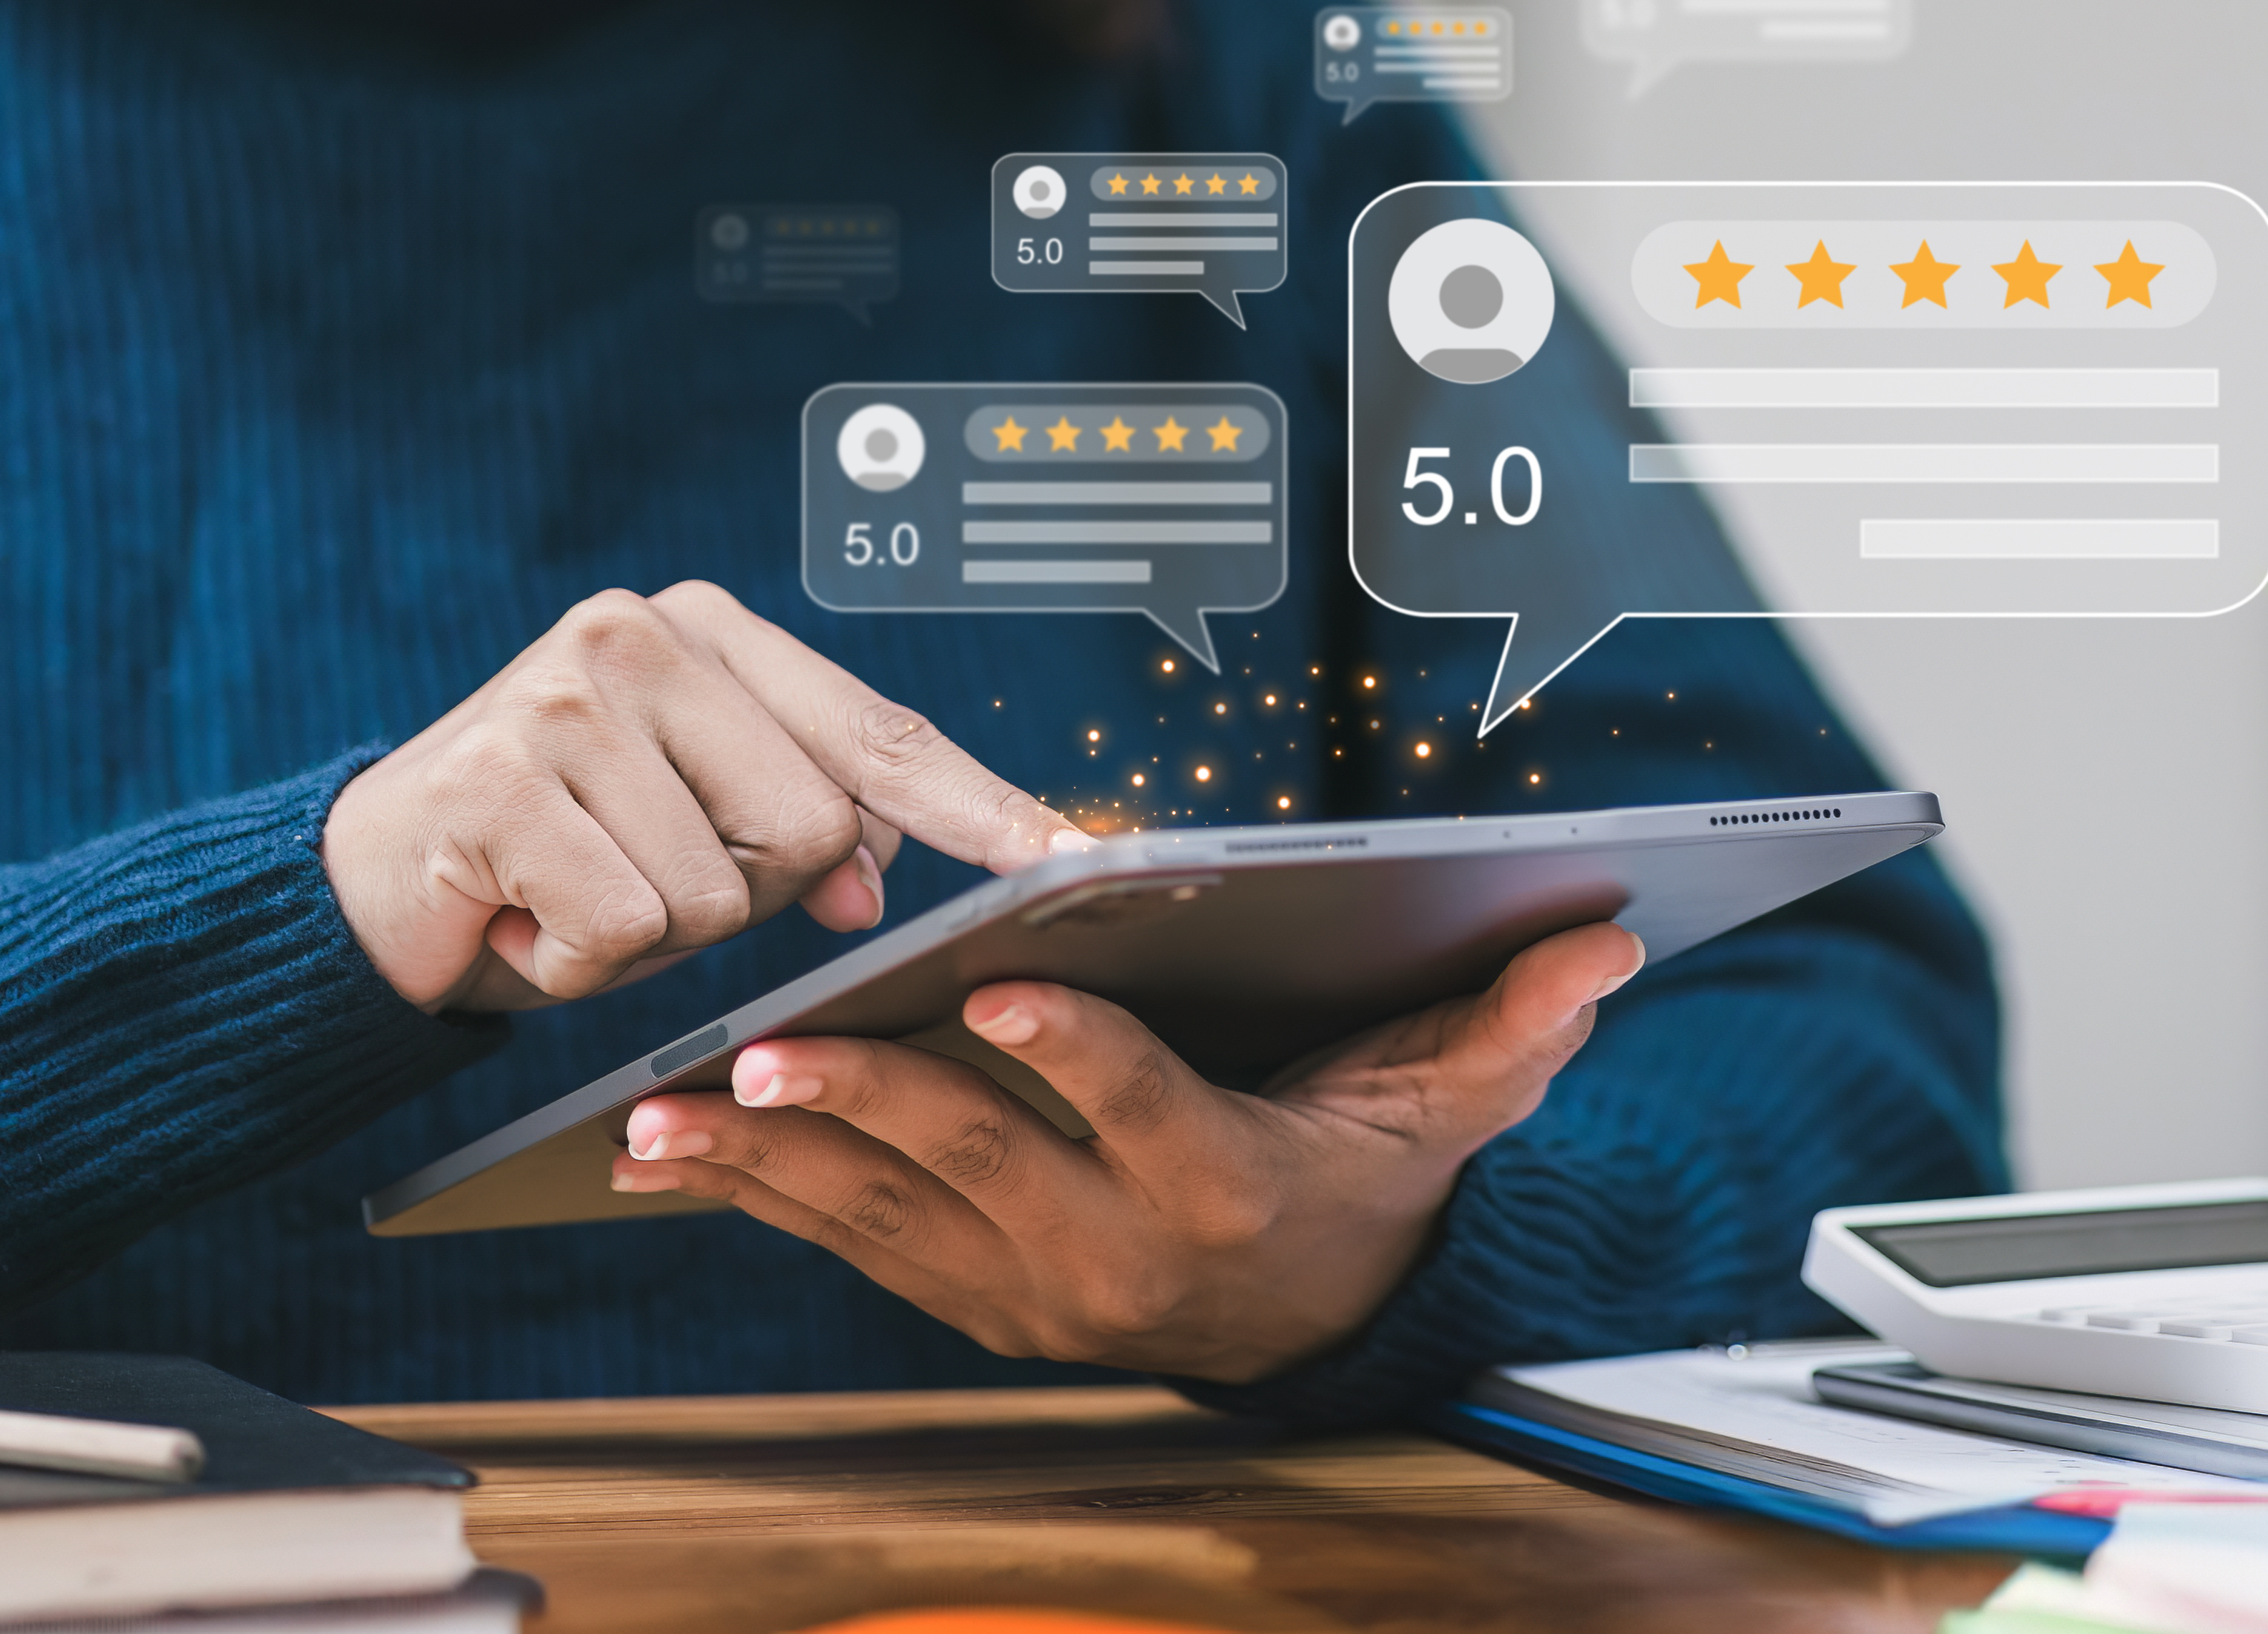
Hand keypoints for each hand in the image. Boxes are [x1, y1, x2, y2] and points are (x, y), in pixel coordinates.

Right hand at [322, 578, 1081, 1014]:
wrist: (370, 885)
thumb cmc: (557, 856)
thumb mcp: (695, 830)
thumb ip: (803, 827)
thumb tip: (872, 879)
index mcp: (710, 627)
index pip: (876, 731)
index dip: (978, 804)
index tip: (1066, 854)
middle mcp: (645, 630)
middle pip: (809, 829)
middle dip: (735, 898)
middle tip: (632, 877)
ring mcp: (569, 692)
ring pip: (715, 894)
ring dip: (646, 937)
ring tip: (569, 892)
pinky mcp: (502, 773)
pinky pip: (623, 928)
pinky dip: (573, 962)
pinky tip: (519, 917)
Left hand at [602, 918, 1646, 1379]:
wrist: (1317, 1321)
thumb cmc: (1367, 1173)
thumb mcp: (1449, 1104)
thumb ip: (1513, 1025)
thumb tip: (1603, 948)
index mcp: (1223, 1183)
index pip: (1140, 1109)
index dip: (1073, 1050)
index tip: (999, 988)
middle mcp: (1115, 1252)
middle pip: (979, 1165)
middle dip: (866, 1103)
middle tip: (768, 1049)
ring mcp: (1029, 1287)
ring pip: (884, 1215)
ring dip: (768, 1159)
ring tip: (664, 1111)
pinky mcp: (968, 1299)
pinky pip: (849, 1244)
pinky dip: (758, 1194)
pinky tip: (673, 1150)